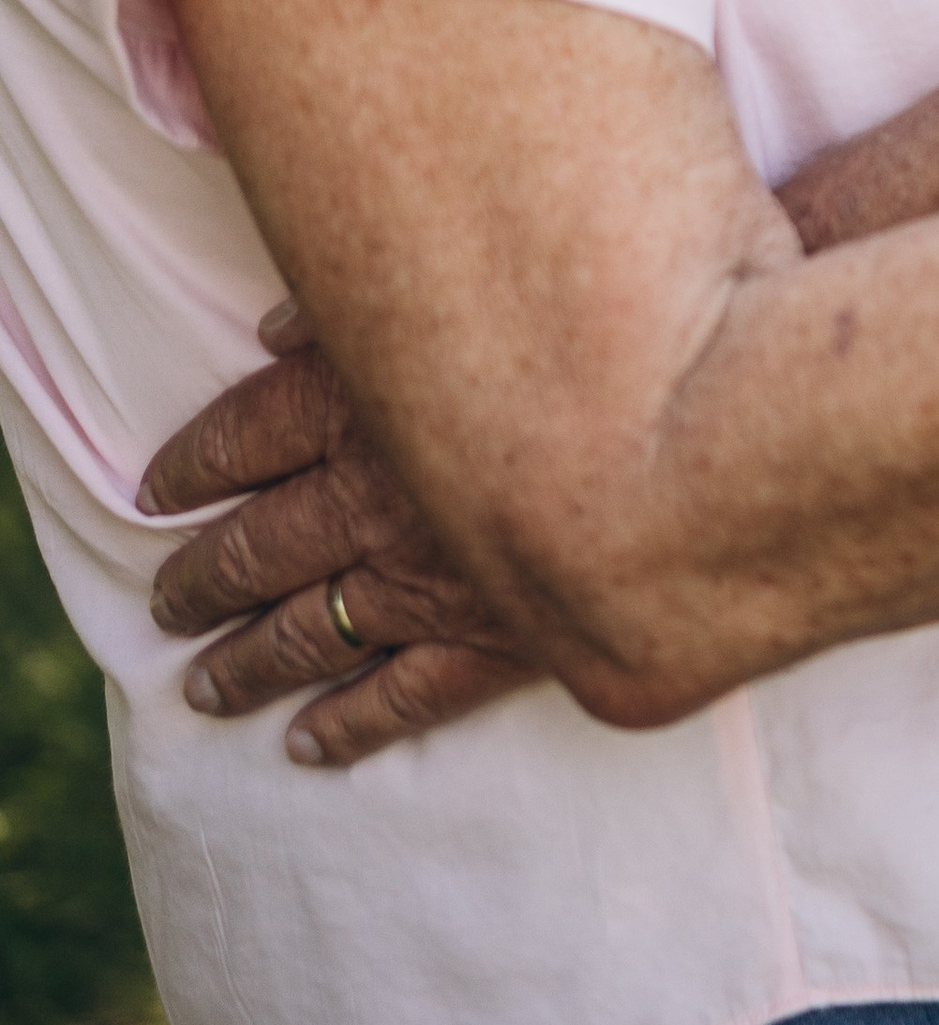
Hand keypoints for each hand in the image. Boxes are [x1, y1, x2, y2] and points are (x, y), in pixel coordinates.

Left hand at [141, 309, 539, 767]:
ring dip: (248, 659)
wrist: (698, 438)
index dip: (192, 464)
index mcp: (358, 405)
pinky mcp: (494, 643)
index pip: (243, 437)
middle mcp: (375, 500)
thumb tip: (272, 329)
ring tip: (202, 686)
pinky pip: (403, 697)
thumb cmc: (583, 327)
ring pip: (311, 631)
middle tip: (164, 604)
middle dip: (204, 576)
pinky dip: (349, 725)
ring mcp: (431, 581)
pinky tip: (306, 743)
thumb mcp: (465, 281)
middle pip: (261, 545)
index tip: (154, 491)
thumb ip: (362, 305)